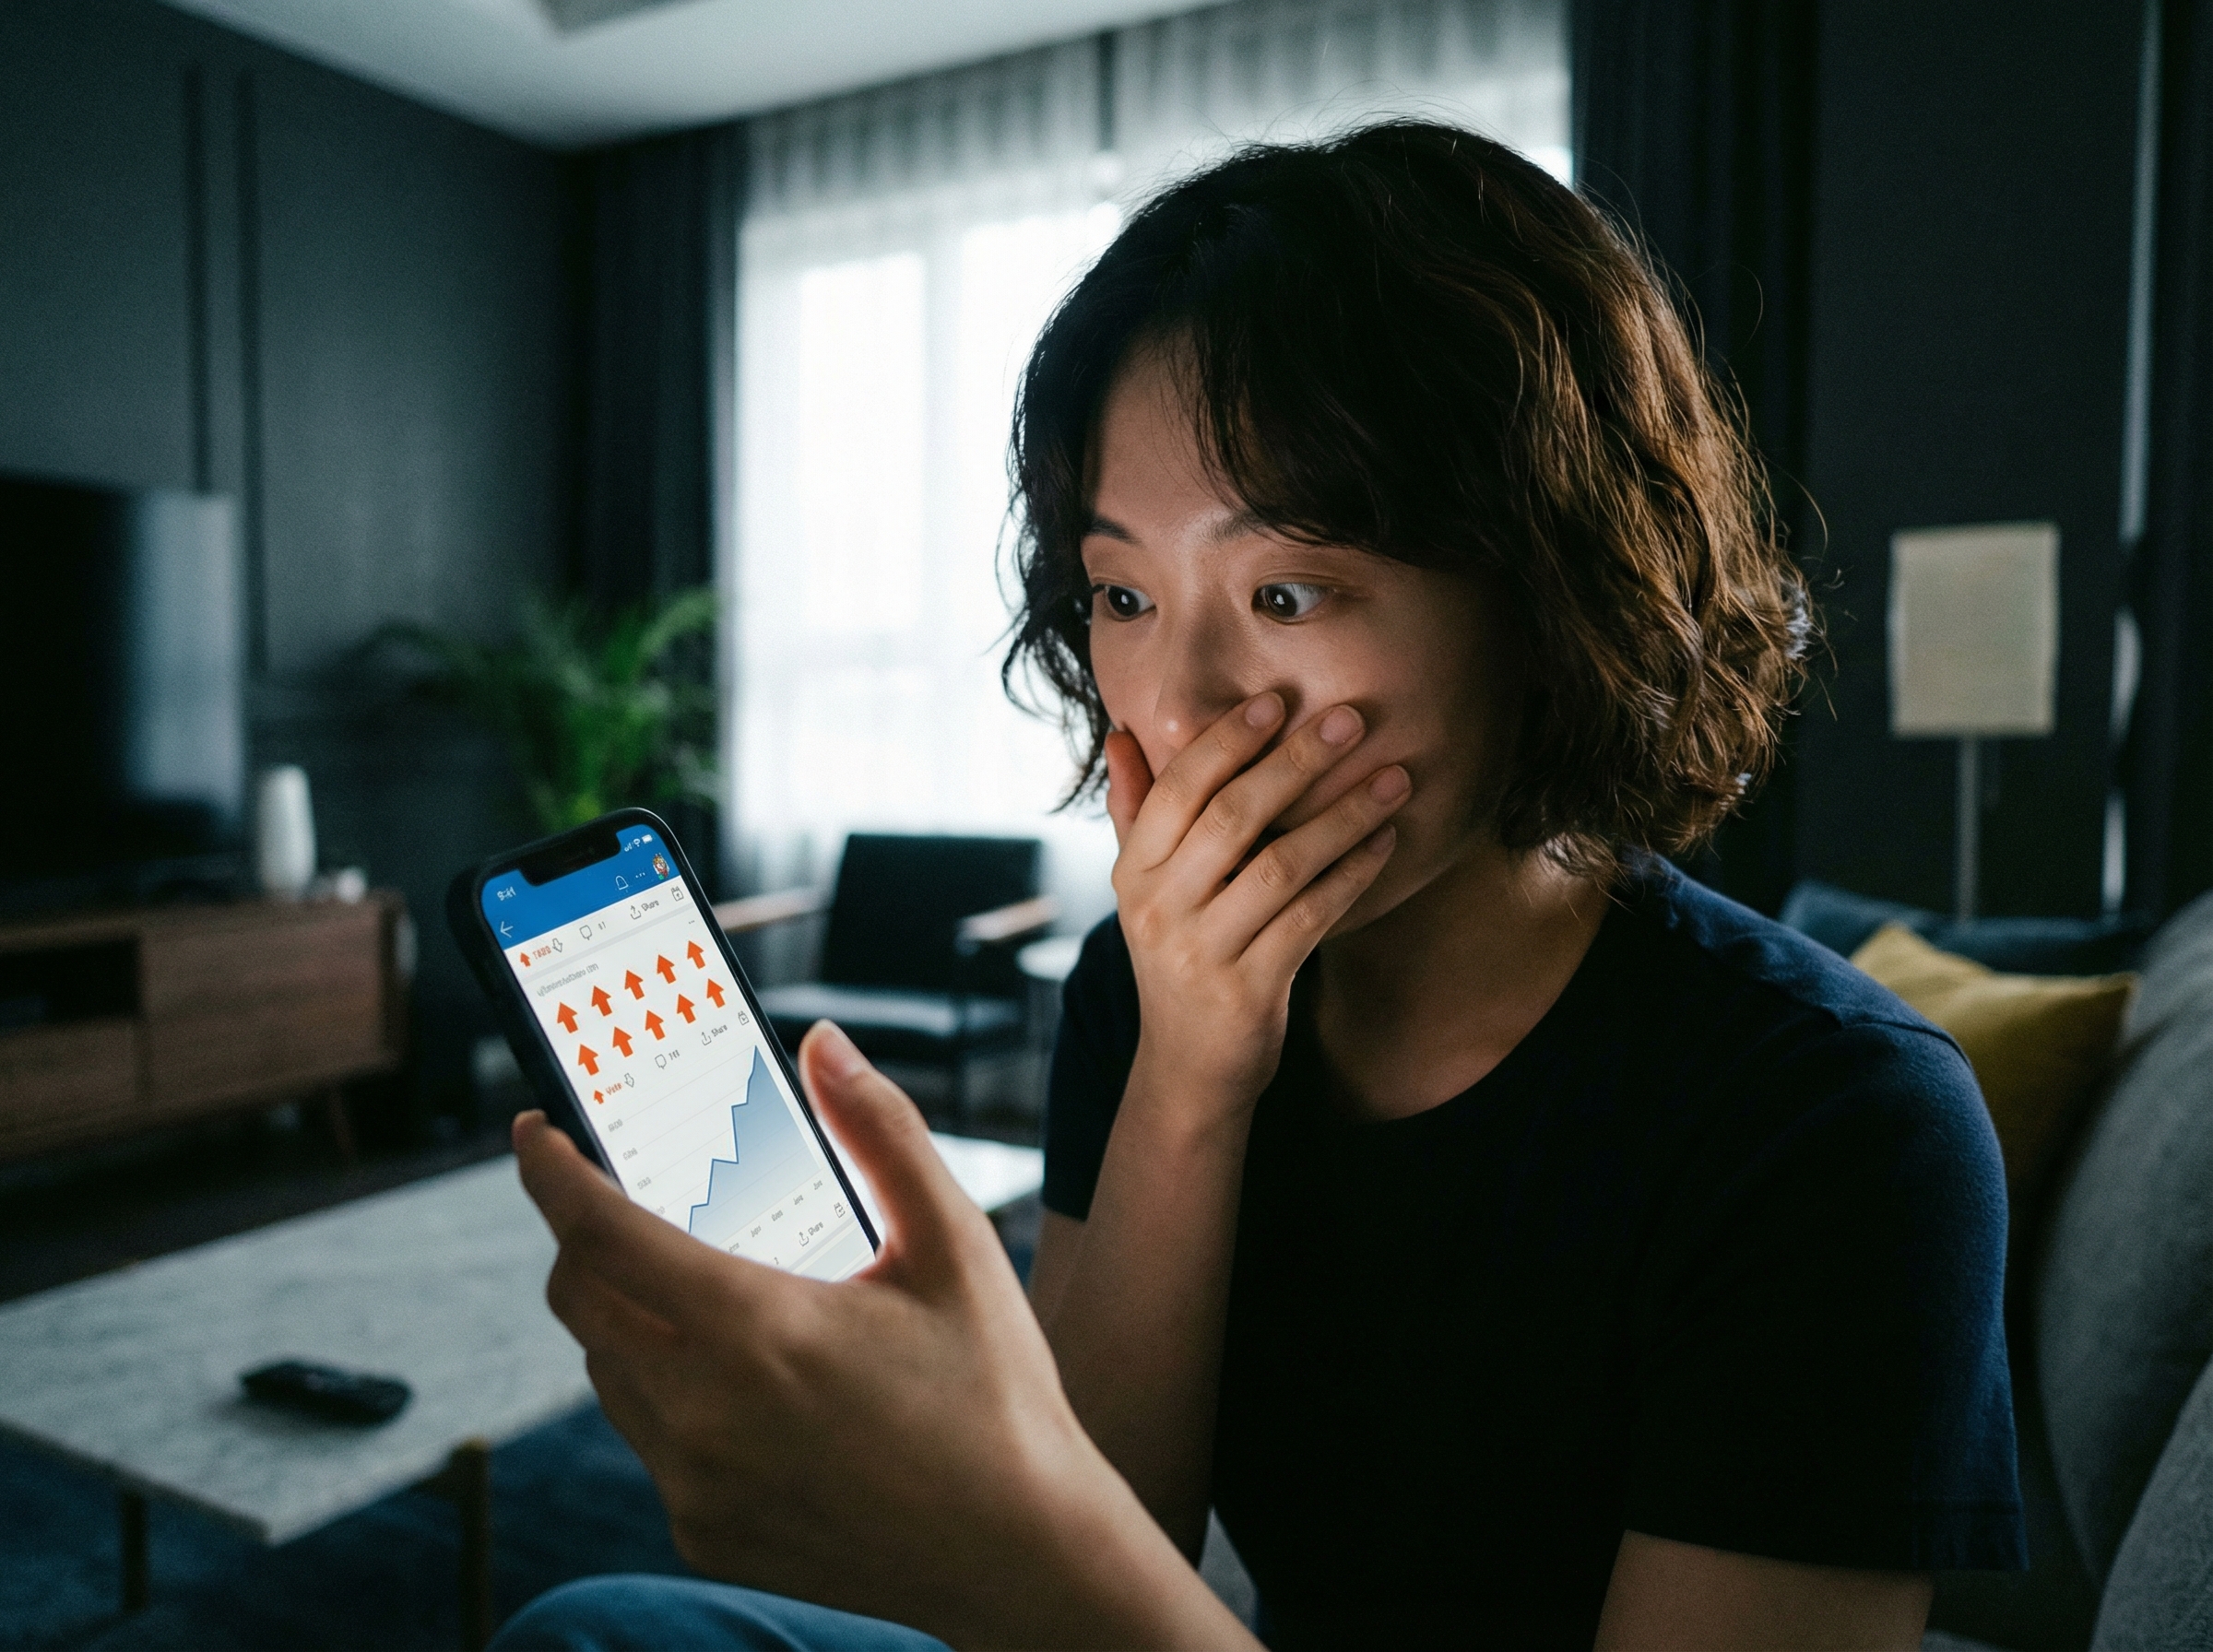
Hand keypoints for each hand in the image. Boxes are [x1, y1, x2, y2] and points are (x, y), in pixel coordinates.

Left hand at [514, 1021, 1254, 1651]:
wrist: (1019, 1556)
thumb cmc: (995, 1394)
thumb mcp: (956, 1245)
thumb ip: (883, 1134)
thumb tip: (823, 1047)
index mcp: (758, 1330)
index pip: (603, 1233)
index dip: (552, 1172)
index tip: (532, 1131)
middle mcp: (705, 1413)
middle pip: (581, 1300)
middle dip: (581, 1236)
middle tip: (622, 1198)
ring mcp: (697, 1483)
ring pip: (609, 1372)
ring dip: (628, 1315)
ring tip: (702, 1283)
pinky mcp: (705, 1530)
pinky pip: (650, 1438)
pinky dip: (669, 1390)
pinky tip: (746, 1376)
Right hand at [1105, 693, 1409, 1106]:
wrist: (1189, 1066)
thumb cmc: (1178, 956)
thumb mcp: (1142, 889)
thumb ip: (1134, 813)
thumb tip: (1121, 735)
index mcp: (1132, 873)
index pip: (1176, 790)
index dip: (1225, 742)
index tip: (1275, 701)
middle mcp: (1159, 909)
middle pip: (1231, 818)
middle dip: (1294, 763)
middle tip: (1349, 721)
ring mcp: (1203, 952)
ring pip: (1279, 866)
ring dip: (1341, 817)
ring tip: (1393, 779)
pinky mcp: (1249, 989)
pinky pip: (1310, 918)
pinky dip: (1351, 876)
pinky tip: (1386, 843)